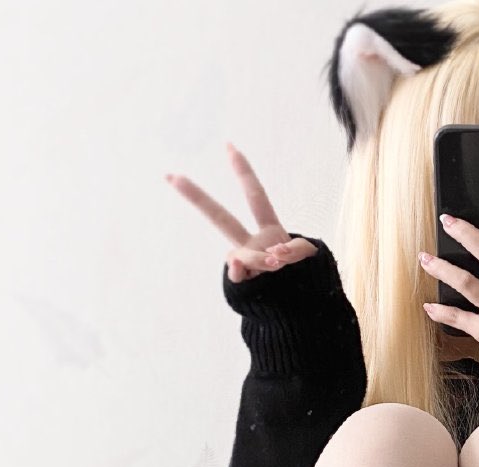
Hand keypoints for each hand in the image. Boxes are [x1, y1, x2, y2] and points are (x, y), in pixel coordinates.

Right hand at [165, 141, 317, 283]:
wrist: (298, 310)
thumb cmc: (304, 278)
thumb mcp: (307, 256)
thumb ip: (293, 250)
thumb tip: (263, 253)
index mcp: (269, 231)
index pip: (255, 195)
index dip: (243, 171)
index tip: (228, 144)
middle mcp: (251, 244)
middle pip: (220, 218)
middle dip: (197, 198)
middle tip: (171, 176)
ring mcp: (244, 264)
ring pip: (245, 253)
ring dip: (263, 259)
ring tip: (277, 262)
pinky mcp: (242, 283)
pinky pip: (239, 274)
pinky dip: (246, 273)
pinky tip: (249, 271)